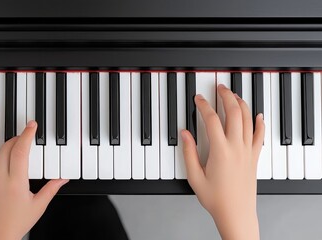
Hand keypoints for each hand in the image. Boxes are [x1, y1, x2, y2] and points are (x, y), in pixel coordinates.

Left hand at [0, 106, 68, 239]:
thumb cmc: (16, 222)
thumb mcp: (39, 205)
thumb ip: (52, 188)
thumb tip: (64, 178)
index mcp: (15, 182)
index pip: (20, 152)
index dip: (26, 135)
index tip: (31, 125)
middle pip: (5, 148)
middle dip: (15, 136)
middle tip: (22, 129)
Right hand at [181, 84, 264, 239]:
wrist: (236, 213)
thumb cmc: (216, 198)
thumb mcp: (194, 176)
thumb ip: (188, 153)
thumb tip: (184, 134)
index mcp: (220, 150)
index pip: (212, 120)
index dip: (203, 106)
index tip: (198, 99)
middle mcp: (236, 147)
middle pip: (234, 112)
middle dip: (226, 96)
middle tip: (219, 88)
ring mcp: (247, 151)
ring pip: (248, 119)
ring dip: (241, 104)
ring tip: (234, 95)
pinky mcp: (254, 157)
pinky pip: (260, 135)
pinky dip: (260, 123)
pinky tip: (258, 115)